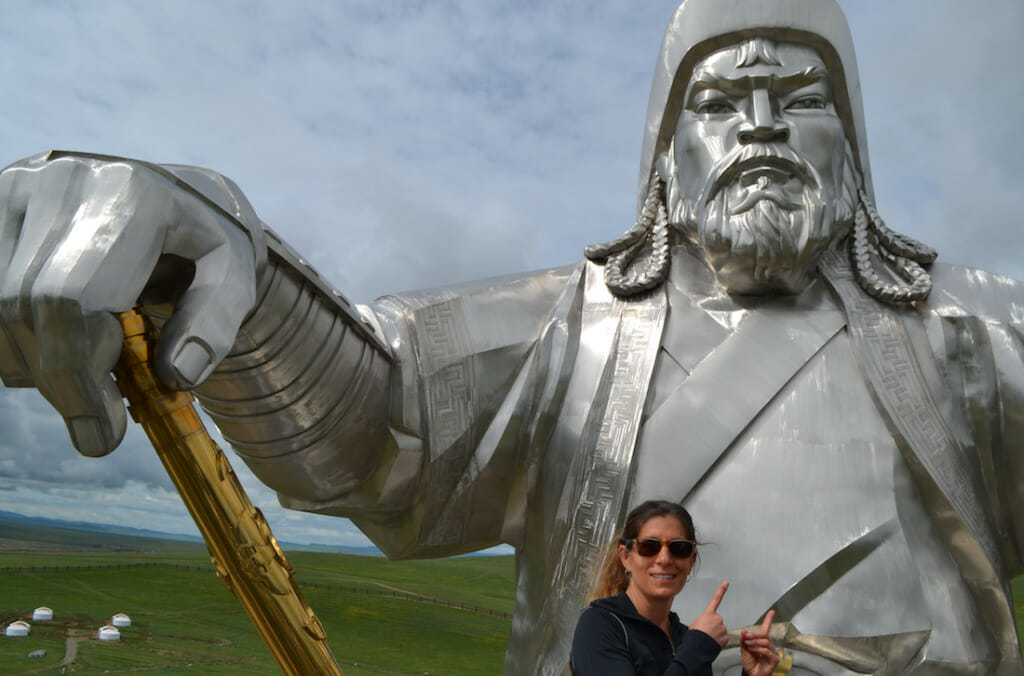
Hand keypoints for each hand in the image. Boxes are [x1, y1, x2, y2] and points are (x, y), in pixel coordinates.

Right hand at [0, 151, 264, 456]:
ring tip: (90, 361)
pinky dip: (13, 341)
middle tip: (98, 427)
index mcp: (130, 194)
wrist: (173, 191)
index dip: (78, 376)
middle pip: (23, 308)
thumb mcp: (235, 277)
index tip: (104, 433)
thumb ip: (214, 325)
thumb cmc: (206, 242)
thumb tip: (177, 376)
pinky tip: (58, 338)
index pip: (72, 299)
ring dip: (33, 363)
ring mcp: (14, 187)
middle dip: (59, 382)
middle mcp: (59, 182)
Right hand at [689, 580, 728, 646]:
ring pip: (721, 630)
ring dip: (716, 634)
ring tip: (708, 638)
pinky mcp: (726, 637)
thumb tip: (706, 625)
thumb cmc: (694, 636)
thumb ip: (703, 621)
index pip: (716, 599)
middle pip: (717, 621)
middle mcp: (717, 619)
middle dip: (713, 626)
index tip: (726, 583)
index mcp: (708, 614)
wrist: (698, 648)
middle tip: (706, 632)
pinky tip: (713, 643)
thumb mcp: (695, 624)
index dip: (722, 590)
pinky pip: (723, 638)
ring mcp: (723, 628)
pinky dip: (719, 641)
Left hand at [740, 610, 779, 675]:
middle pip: (764, 634)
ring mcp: (773, 652)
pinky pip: (767, 651)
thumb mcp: (744, 650)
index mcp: (762, 642)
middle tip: (747, 636)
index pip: (766, 628)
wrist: (752, 674)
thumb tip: (744, 631)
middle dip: (755, 634)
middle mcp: (769, 645)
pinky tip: (753, 651)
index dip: (769, 619)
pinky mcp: (774, 659)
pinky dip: (758, 650)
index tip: (772, 612)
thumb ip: (744, 640)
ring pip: (765, 642)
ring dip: (755, 642)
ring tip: (748, 645)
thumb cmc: (750, 663)